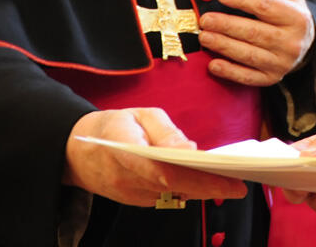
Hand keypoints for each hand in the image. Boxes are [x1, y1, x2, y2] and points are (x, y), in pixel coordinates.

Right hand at [63, 108, 246, 206]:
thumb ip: (165, 132)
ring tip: (231, 182)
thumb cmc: (112, 126)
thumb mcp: (138, 115)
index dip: (197, 178)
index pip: (165, 170)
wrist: (75, 151)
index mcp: (125, 151)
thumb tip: (191, 150)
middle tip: (240, 186)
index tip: (225, 178)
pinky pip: (166, 198)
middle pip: (174, 189)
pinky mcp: (135, 201)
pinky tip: (207, 183)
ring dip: (201, 191)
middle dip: (209, 188)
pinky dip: (188, 192)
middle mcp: (128, 180)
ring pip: (173, 197)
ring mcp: (130, 195)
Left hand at [197, 0, 314, 85]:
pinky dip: (230, 72)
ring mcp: (282, 63)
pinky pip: (249, 77)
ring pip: (249, 55)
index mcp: (296, 17)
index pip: (266, 7)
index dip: (243, 0)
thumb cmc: (286, 10)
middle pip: (255, 33)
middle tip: (204, 19)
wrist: (302, 43)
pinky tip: (213, 64)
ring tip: (204, 36)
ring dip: (224, 46)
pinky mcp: (272, 79)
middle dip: (227, 26)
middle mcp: (292, 42)